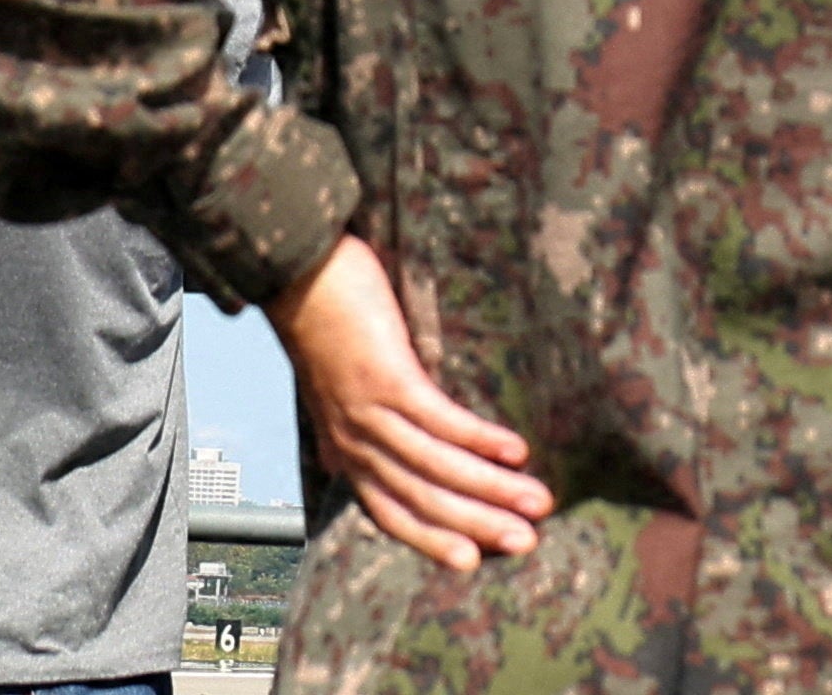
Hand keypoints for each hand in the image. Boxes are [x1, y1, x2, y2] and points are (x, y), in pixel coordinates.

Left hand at [275, 233, 548, 575]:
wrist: (294, 270)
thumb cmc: (321, 320)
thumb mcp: (330, 388)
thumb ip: (346, 426)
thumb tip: (345, 455)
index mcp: (346, 450)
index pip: (393, 513)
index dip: (435, 540)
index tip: (477, 561)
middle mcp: (356, 442)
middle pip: (422, 500)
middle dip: (479, 526)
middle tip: (527, 543)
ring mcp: (370, 412)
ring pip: (436, 467)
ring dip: (492, 489)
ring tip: (538, 501)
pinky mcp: (386, 378)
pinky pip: (439, 420)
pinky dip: (479, 439)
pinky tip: (516, 449)